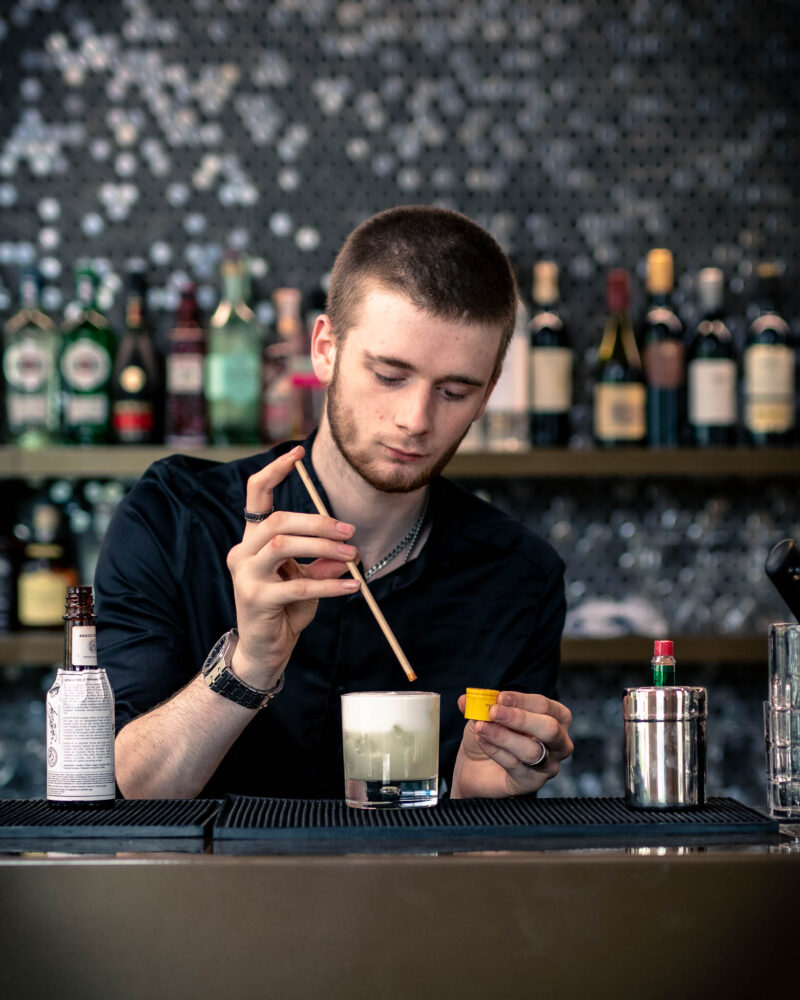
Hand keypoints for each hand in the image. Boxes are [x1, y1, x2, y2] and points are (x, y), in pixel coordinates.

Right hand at [226, 445, 360, 688]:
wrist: (265, 651)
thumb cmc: (285, 611)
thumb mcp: (307, 581)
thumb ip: (321, 562)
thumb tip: (346, 548)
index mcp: (252, 541)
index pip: (256, 496)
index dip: (274, 471)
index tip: (296, 451)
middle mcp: (242, 553)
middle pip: (277, 521)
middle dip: (318, 522)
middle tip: (350, 532)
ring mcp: (245, 575)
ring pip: (283, 545)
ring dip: (323, 546)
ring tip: (352, 556)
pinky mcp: (256, 599)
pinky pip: (298, 585)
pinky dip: (329, 585)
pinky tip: (351, 587)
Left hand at [450, 691, 572, 798]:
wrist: (476, 765)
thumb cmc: (491, 733)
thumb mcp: (485, 713)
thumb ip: (480, 704)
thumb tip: (467, 698)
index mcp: (555, 717)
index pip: (544, 706)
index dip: (522, 700)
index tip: (500, 697)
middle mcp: (559, 742)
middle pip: (549, 728)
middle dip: (519, 718)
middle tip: (493, 712)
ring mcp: (548, 765)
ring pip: (532, 750)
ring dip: (503, 736)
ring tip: (481, 727)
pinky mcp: (532, 782)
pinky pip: (515, 765)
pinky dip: (495, 751)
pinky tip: (481, 741)